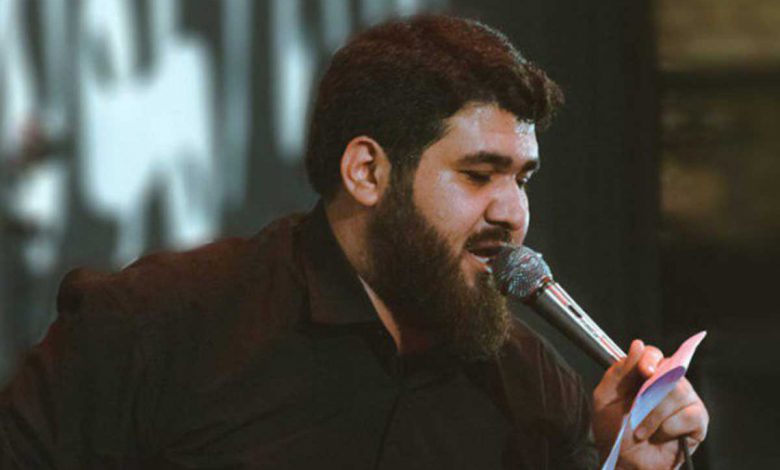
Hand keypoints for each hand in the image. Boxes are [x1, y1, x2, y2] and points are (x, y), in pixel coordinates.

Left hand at [592, 340, 708, 468]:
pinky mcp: (698, 421)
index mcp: (645, 374)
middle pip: (671, 371)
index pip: (654, 354)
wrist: (622, 462)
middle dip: (650, 392)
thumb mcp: (605, 398)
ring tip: (641, 431)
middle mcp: (668, 383)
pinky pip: (691, 414)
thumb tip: (638, 345)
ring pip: (680, 392)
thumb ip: (619, 371)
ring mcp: (685, 401)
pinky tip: (660, 436)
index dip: (650, 358)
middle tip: (636, 409)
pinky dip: (671, 426)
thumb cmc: (613, 430)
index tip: (644, 371)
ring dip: (655, 414)